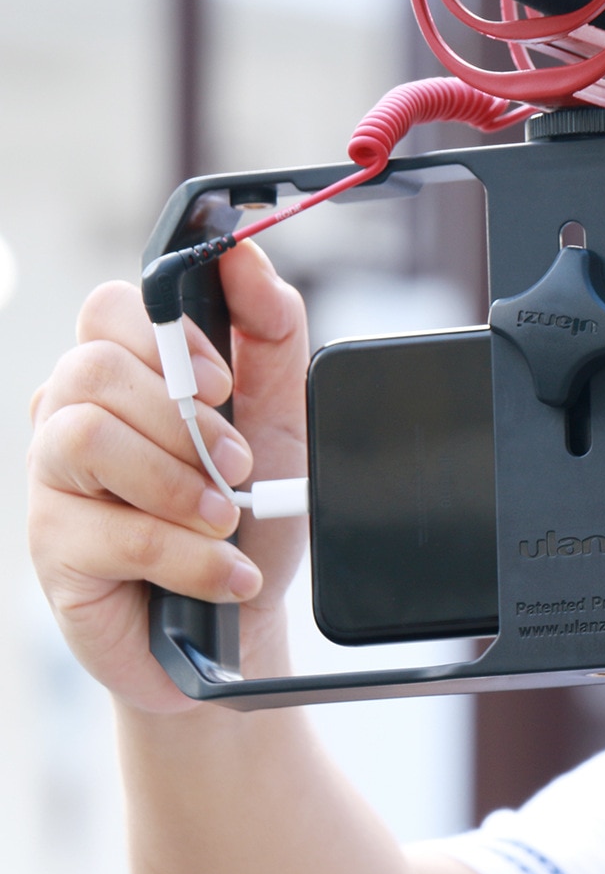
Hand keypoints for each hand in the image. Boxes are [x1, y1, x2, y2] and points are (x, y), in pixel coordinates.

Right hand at [28, 242, 309, 712]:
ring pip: (85, 434)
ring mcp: (53, 481)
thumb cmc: (252, 510)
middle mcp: (73, 415)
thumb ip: (269, 329)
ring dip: (178, 481)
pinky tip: (227, 574)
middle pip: (93, 367)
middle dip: (183, 419)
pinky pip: (114, 531)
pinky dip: (190, 554)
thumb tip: (244, 257)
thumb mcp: (282, 412)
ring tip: (227, 518)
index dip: (171, 337)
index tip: (226, 384)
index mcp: (126, 373)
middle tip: (239, 466)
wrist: (241, 617)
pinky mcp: (52, 548)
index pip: (112, 308)